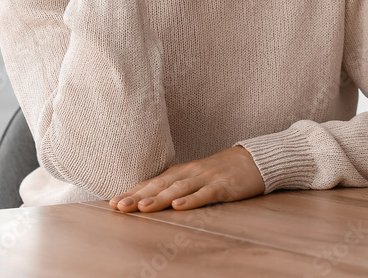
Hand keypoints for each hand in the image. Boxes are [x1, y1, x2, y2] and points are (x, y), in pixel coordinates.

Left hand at [108, 145, 264, 212]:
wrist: (255, 160)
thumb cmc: (222, 171)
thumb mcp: (196, 176)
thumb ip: (176, 185)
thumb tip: (149, 198)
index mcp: (181, 172)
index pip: (153, 181)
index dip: (133, 191)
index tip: (113, 202)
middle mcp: (190, 173)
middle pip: (161, 184)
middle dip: (138, 195)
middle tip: (118, 206)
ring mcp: (207, 178)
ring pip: (179, 189)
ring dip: (160, 198)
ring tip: (142, 208)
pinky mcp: (224, 185)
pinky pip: (206, 194)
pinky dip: (192, 200)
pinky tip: (179, 207)